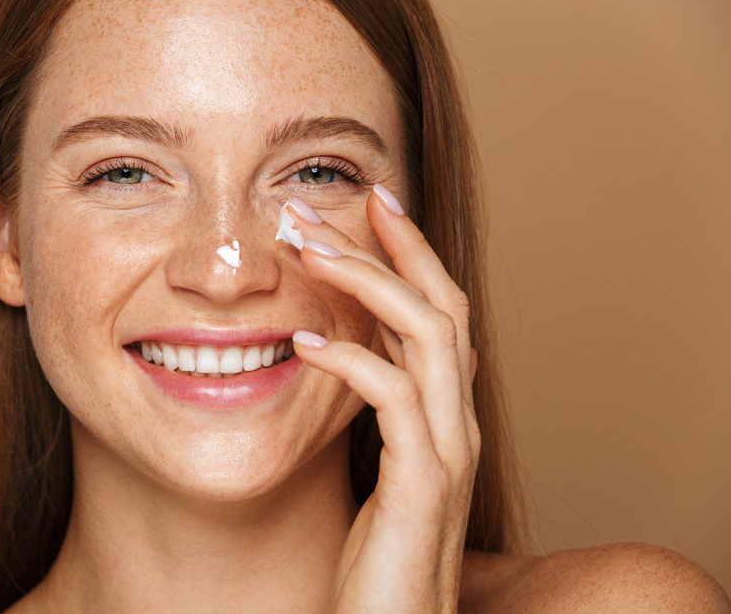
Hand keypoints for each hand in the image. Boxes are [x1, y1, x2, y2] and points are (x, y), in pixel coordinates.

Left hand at [287, 186, 479, 613]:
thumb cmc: (375, 557)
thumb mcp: (377, 469)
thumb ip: (375, 411)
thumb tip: (348, 353)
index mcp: (445, 414)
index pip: (440, 309)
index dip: (411, 250)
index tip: (371, 200)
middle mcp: (459, 423)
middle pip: (443, 305)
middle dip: (392, 246)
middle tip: (334, 201)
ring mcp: (449, 452)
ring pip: (429, 336)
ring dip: (368, 283)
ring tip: (306, 249)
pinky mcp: (425, 486)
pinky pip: (395, 399)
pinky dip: (350, 360)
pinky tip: (300, 343)